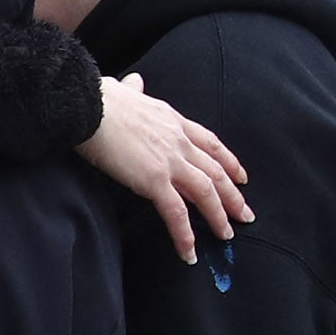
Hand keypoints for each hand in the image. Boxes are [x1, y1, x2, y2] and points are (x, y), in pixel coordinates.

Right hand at [78, 74, 250, 262]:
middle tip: (244, 215)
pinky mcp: (154, 181)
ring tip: (226, 235)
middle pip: (216, 171)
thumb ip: (133, 91)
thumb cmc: (100, 99)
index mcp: (173, 121)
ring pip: (206, 193)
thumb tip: (133, 82)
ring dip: (219, 216)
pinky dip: (185, 235)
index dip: (229, 162)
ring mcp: (170, 162)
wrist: (91, 107)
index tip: (241, 177)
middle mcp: (179, 141)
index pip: (210, 144)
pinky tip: (189, 252)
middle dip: (233, 195)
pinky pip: (176, 212)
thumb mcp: (124, 91)